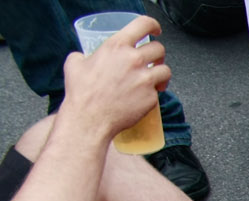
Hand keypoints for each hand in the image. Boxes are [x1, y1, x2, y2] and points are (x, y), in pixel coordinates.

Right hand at [61, 15, 170, 144]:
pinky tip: (143, 97)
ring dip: (161, 74)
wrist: (90, 119)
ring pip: (165, 70)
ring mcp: (144, 79)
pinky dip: (153, 93)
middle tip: (152, 62)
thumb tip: (86, 57)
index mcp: (116, 46)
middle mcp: (133, 60)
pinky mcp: (151, 97)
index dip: (153, 26)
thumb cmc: (81, 92)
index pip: (143, 24)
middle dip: (157, 55)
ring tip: (154, 80)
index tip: (155, 31)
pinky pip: (159, 92)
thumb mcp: (75, 63)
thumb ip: (85, 55)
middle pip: (159, 49)